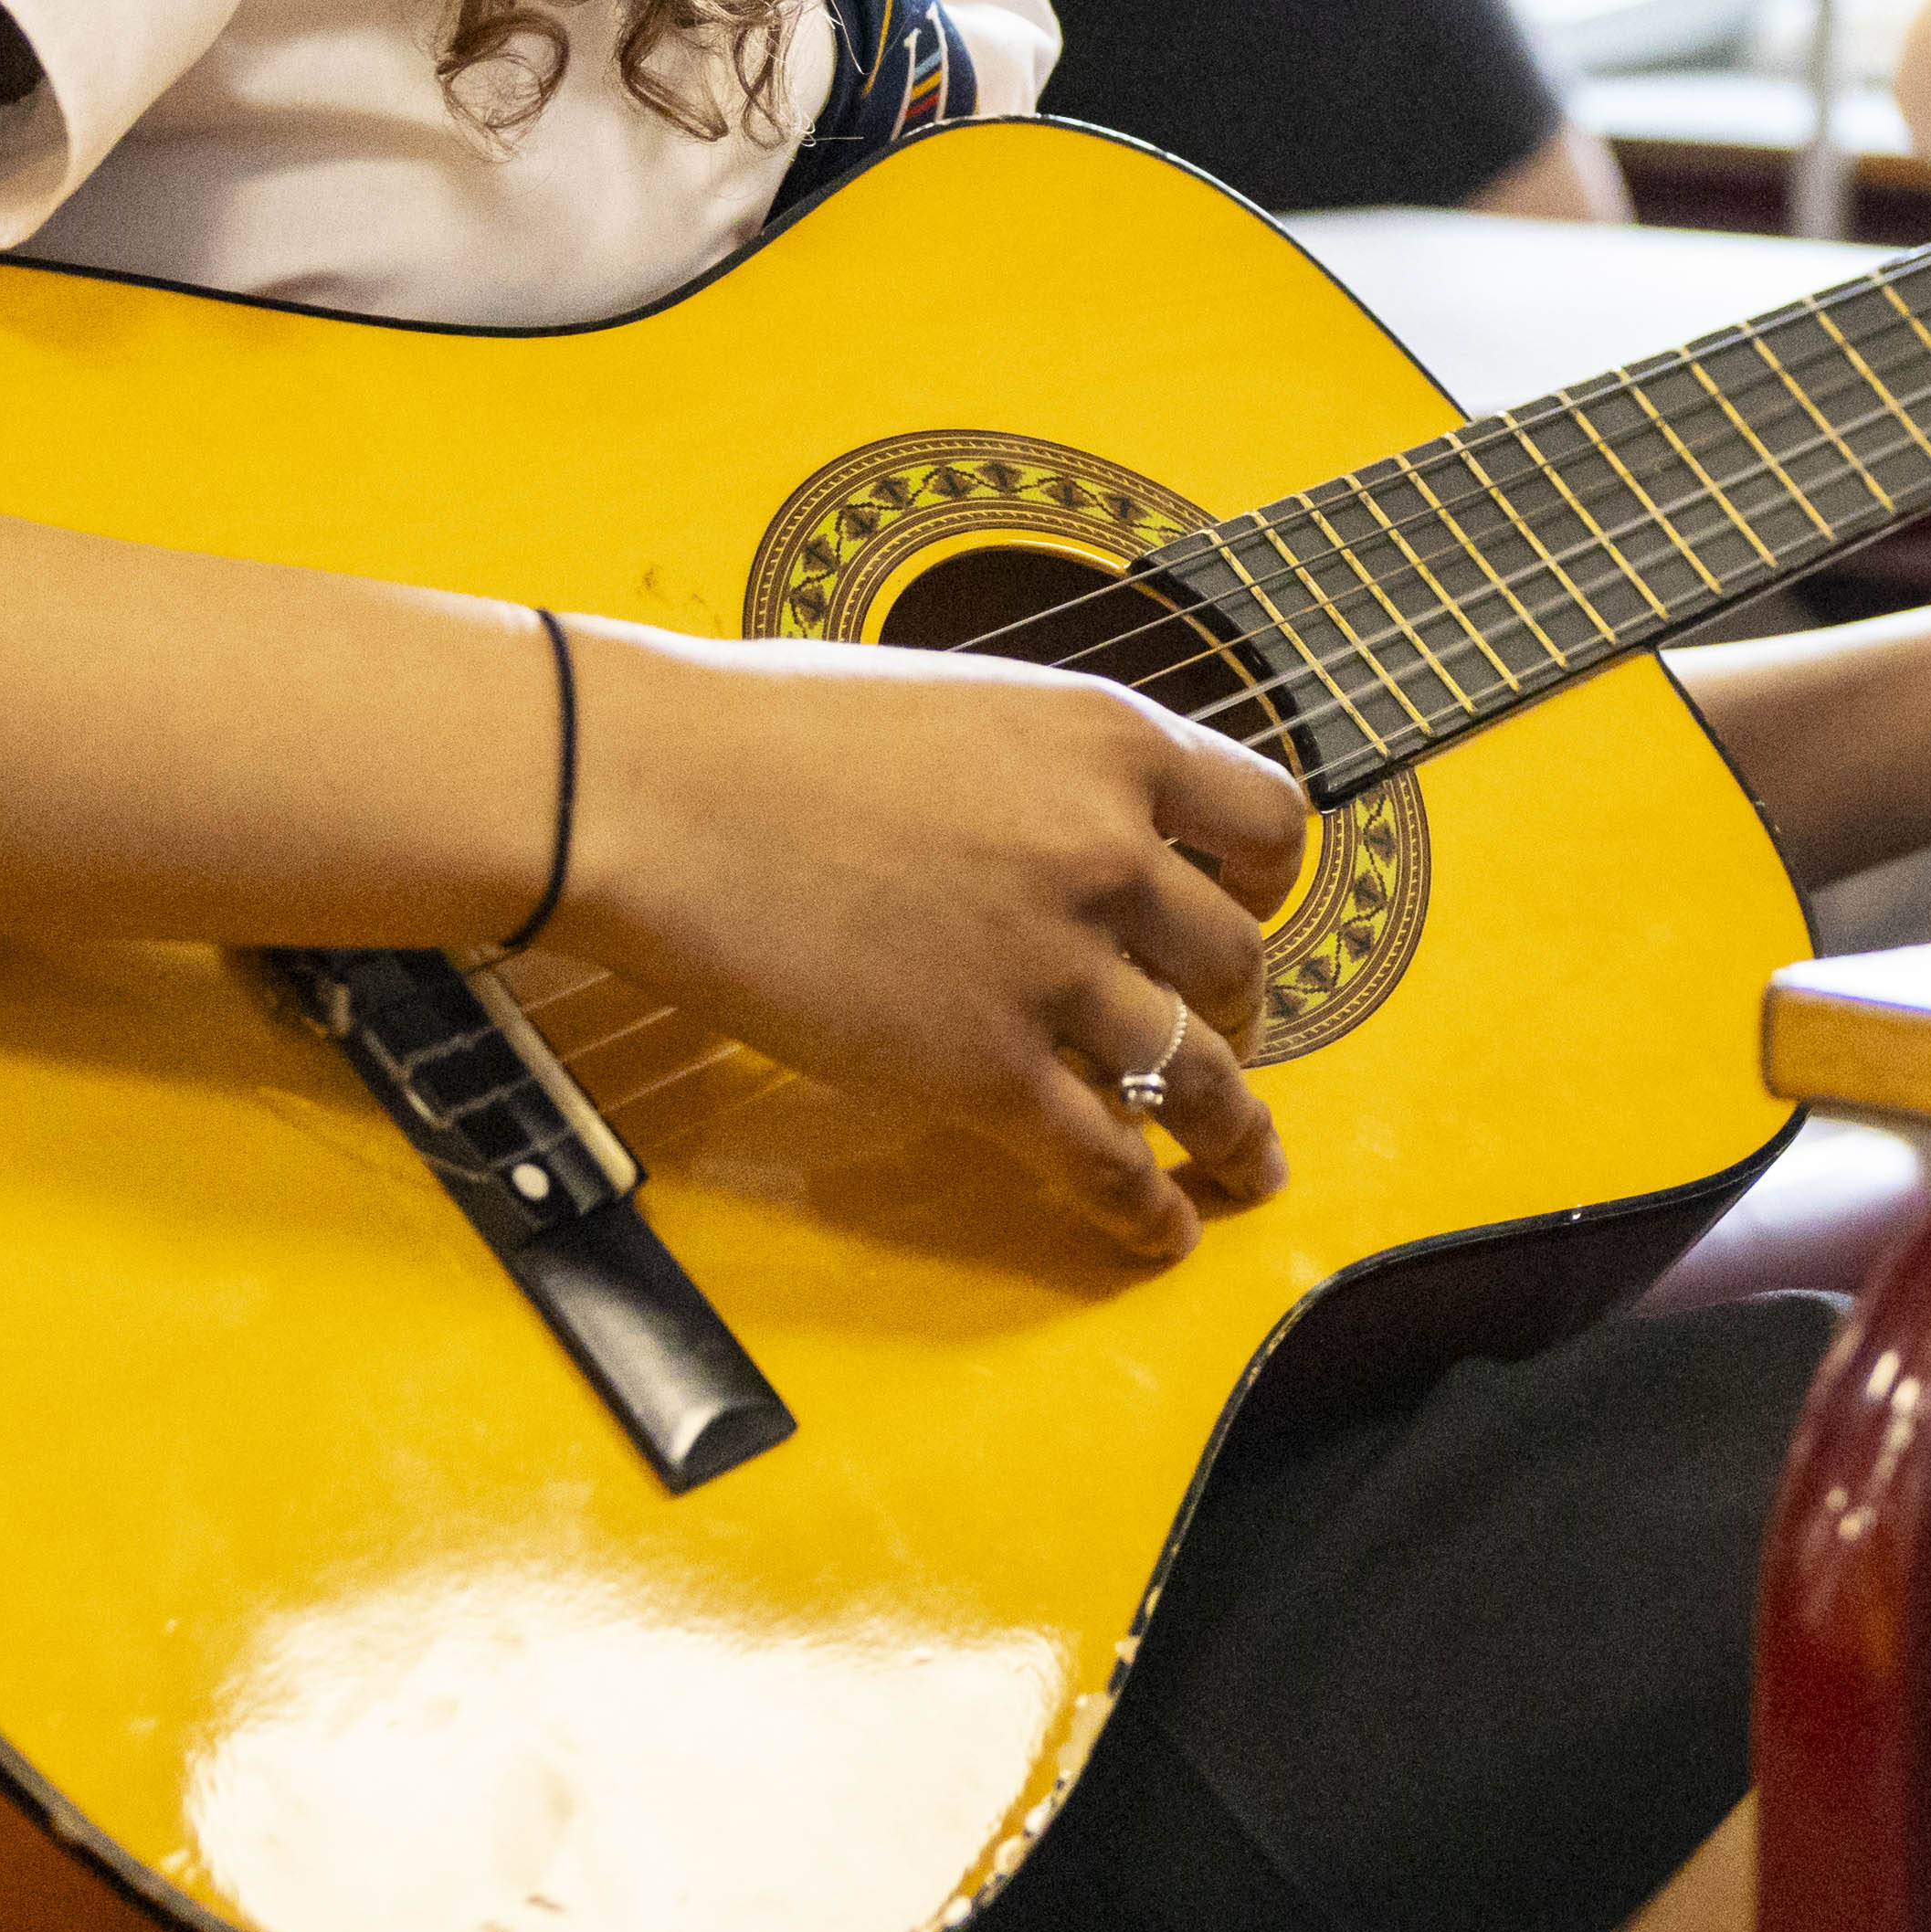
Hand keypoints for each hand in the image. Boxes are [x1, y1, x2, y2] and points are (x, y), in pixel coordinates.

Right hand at [546, 621, 1310, 1261]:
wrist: (660, 792)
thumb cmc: (775, 732)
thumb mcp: (966, 702)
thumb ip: (1049, 771)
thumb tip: (1079, 821)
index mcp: (1111, 743)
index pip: (1269, 823)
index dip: (1268, 883)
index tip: (1249, 913)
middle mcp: (1108, 853)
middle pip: (1236, 960)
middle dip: (1240, 1012)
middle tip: (1222, 1036)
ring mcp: (1052, 967)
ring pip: (1198, 1073)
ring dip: (1233, 1130)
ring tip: (1245, 1165)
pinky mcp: (984, 1069)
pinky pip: (1106, 1159)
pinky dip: (1147, 1207)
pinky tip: (1161, 1229)